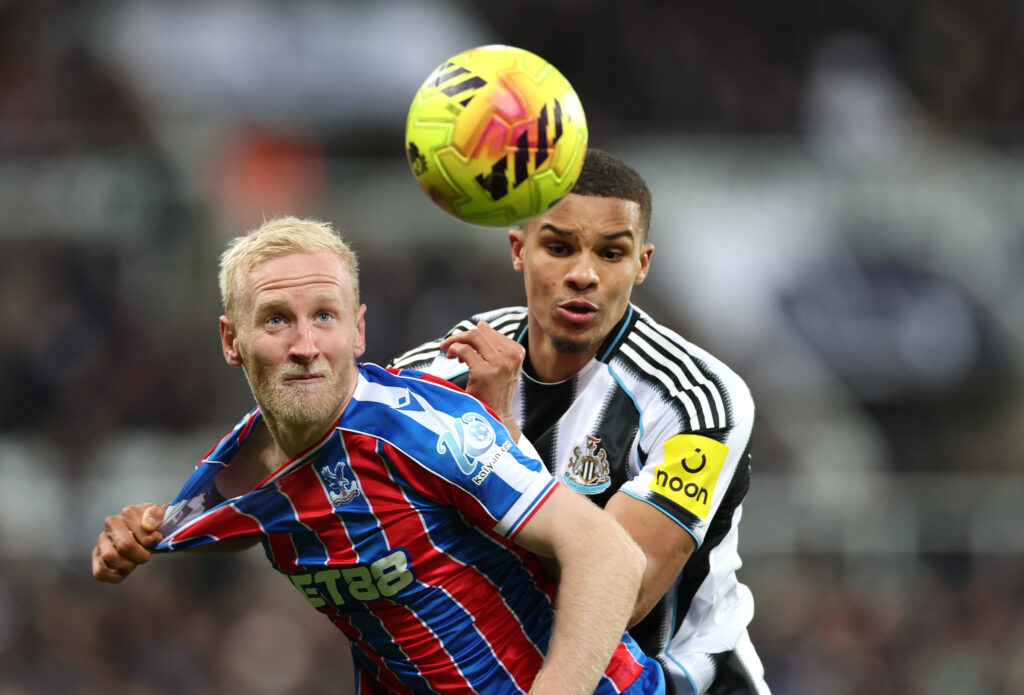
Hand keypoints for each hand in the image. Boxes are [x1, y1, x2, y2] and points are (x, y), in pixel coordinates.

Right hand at [91, 502, 167, 583]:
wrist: (147, 529)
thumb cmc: (152, 523)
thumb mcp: (159, 514)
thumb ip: (155, 515)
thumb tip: (148, 525)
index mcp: (126, 514)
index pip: (138, 532)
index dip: (149, 543)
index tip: (157, 539)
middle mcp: (110, 527)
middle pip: (124, 547)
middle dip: (140, 556)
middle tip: (147, 556)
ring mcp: (101, 542)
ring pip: (109, 559)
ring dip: (128, 565)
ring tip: (135, 561)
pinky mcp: (97, 557)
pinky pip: (99, 572)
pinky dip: (115, 575)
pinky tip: (125, 569)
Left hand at [440, 321, 523, 435]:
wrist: (497, 418)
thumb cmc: (495, 393)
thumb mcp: (501, 367)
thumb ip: (494, 346)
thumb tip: (483, 325)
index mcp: (517, 352)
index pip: (489, 332)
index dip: (473, 335)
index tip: (463, 345)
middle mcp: (511, 356)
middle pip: (480, 332)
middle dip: (461, 336)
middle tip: (449, 347)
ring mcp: (499, 364)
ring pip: (472, 337)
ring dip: (456, 342)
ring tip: (450, 354)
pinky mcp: (485, 373)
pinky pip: (465, 350)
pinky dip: (454, 350)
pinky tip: (452, 358)